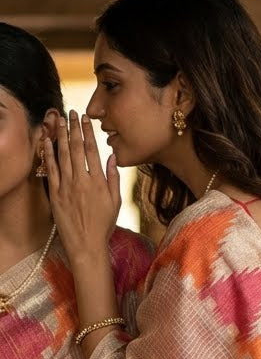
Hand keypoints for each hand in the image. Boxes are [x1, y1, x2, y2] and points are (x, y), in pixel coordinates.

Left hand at [44, 111, 120, 263]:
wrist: (87, 246)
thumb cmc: (103, 226)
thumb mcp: (116, 202)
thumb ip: (114, 178)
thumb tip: (112, 157)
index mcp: (98, 182)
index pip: (91, 150)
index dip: (87, 131)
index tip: (84, 118)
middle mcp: (82, 181)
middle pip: (75, 148)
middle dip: (72, 128)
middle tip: (70, 112)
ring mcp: (67, 187)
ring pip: (62, 155)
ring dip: (60, 135)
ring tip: (59, 120)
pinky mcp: (56, 194)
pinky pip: (51, 169)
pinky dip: (48, 153)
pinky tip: (47, 141)